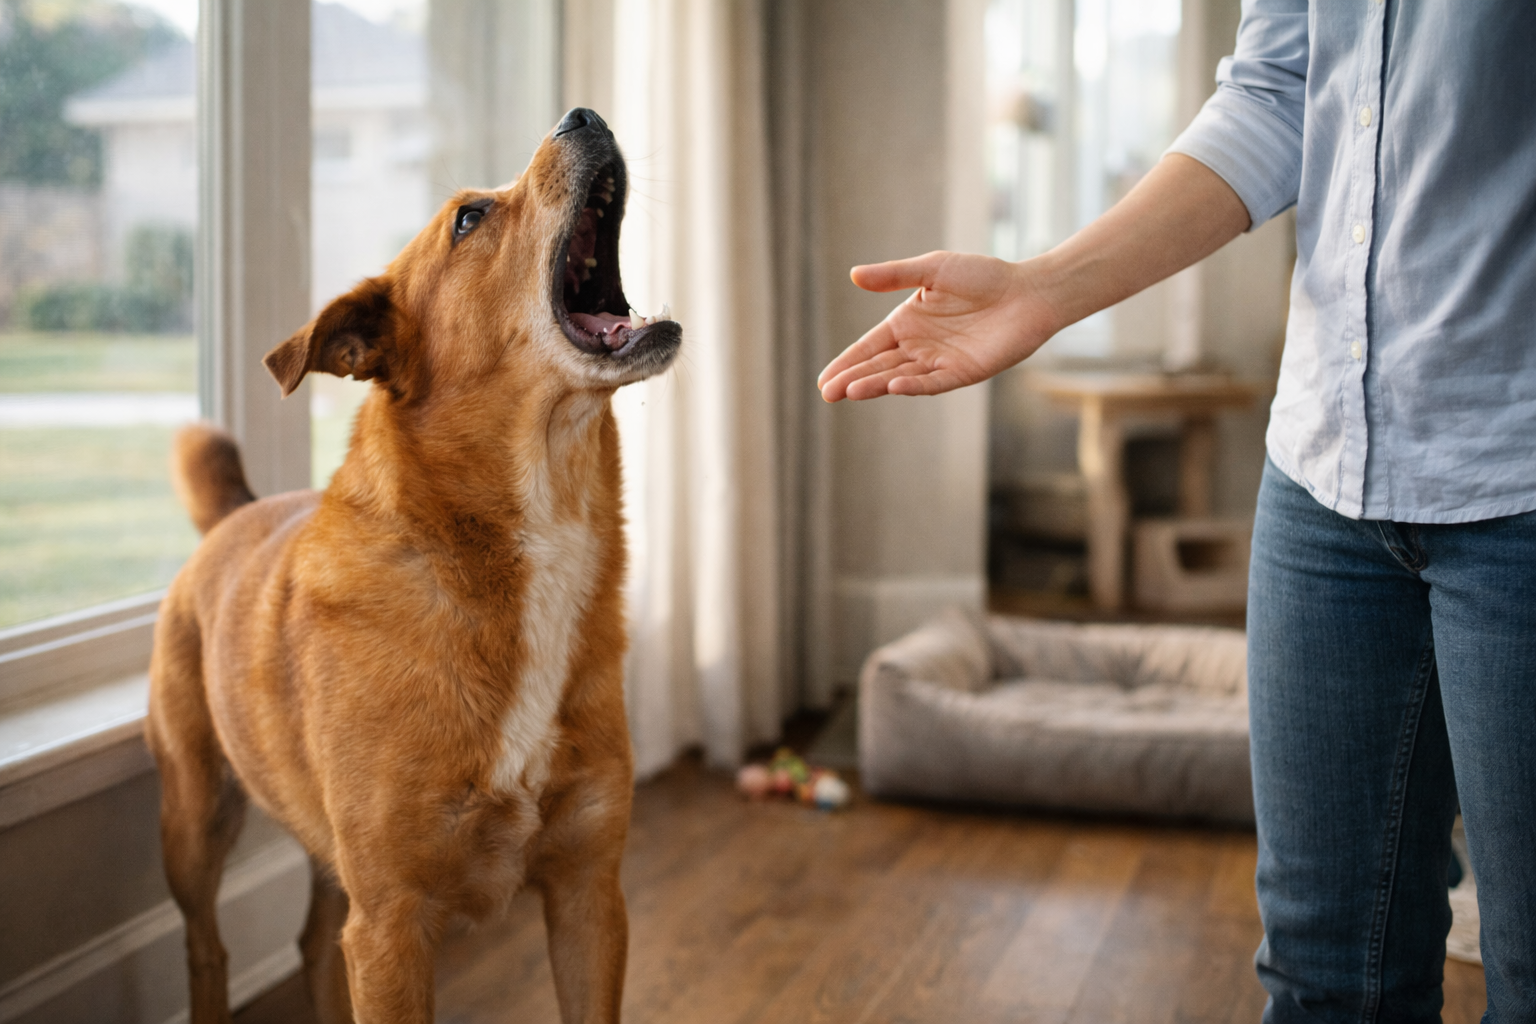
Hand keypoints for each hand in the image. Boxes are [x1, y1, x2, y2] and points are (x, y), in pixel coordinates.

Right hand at [817, 251, 1058, 401]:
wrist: (1028, 291)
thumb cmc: (983, 275)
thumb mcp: (933, 269)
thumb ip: (895, 275)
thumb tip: (853, 275)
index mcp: (907, 322)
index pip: (869, 347)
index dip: (846, 362)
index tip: (823, 380)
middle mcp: (920, 346)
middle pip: (878, 367)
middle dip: (852, 379)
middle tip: (827, 394)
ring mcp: (940, 362)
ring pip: (900, 377)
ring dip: (876, 385)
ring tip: (850, 392)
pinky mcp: (963, 372)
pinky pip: (933, 382)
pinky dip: (913, 385)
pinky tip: (893, 386)